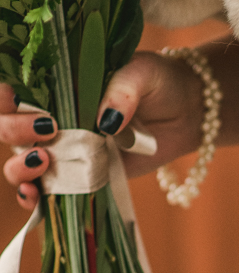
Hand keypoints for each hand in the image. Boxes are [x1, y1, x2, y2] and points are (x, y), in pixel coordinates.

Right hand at [1, 52, 202, 210]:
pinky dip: (36, 198)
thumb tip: (105, 121)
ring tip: (44, 163)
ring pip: (21, 162)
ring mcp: (66, 149)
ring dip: (20, 168)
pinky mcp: (83, 177)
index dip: (5, 97)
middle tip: (48, 130)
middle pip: (9, 128)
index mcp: (56, 82)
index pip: (13, 89)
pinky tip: (35, 198)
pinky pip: (50, 191)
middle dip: (14, 130)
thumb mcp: (144, 74)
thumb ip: (122, 89)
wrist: (187, 115)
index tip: (15, 99)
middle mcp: (53, 115)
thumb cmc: (161, 84)